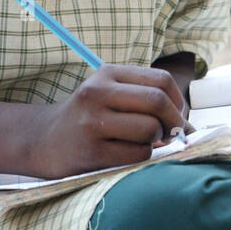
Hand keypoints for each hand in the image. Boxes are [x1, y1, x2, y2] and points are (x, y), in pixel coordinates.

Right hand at [24, 63, 187, 178]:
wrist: (43, 141)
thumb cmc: (88, 117)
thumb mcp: (110, 94)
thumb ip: (145, 100)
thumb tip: (187, 127)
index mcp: (108, 73)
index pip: (160, 80)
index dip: (178, 101)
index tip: (178, 116)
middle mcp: (98, 93)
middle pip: (157, 101)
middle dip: (174, 121)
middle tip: (172, 134)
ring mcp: (92, 122)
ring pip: (149, 129)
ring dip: (155, 140)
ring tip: (142, 142)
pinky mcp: (91, 151)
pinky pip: (136, 154)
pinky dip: (141, 156)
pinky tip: (126, 153)